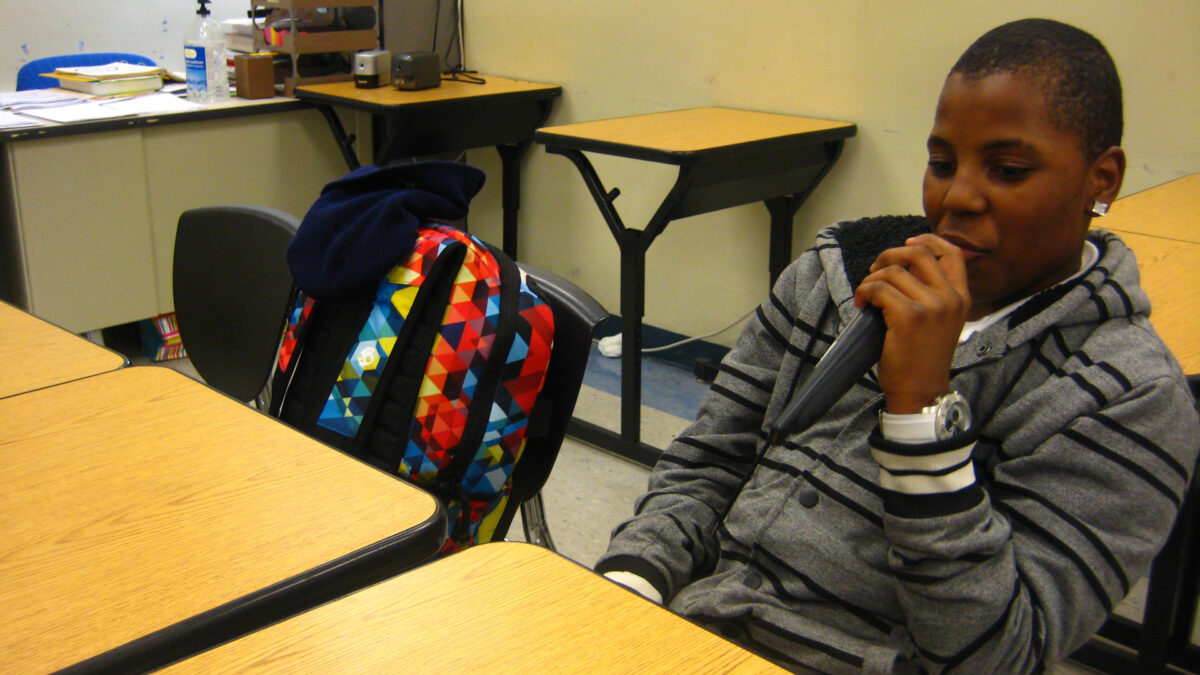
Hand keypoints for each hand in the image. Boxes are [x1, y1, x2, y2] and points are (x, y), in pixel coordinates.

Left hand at [853, 234, 970, 413]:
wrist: (921, 390)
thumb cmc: (924, 358)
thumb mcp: (941, 321)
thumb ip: (933, 294)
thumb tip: (902, 267)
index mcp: (962, 296)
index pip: (952, 253)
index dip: (927, 240)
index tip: (907, 242)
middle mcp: (950, 297)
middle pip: (918, 253)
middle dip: (889, 255)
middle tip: (875, 271)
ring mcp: (931, 305)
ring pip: (892, 271)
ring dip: (871, 279)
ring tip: (866, 297)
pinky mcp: (909, 315)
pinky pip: (878, 288)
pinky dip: (864, 292)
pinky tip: (862, 305)